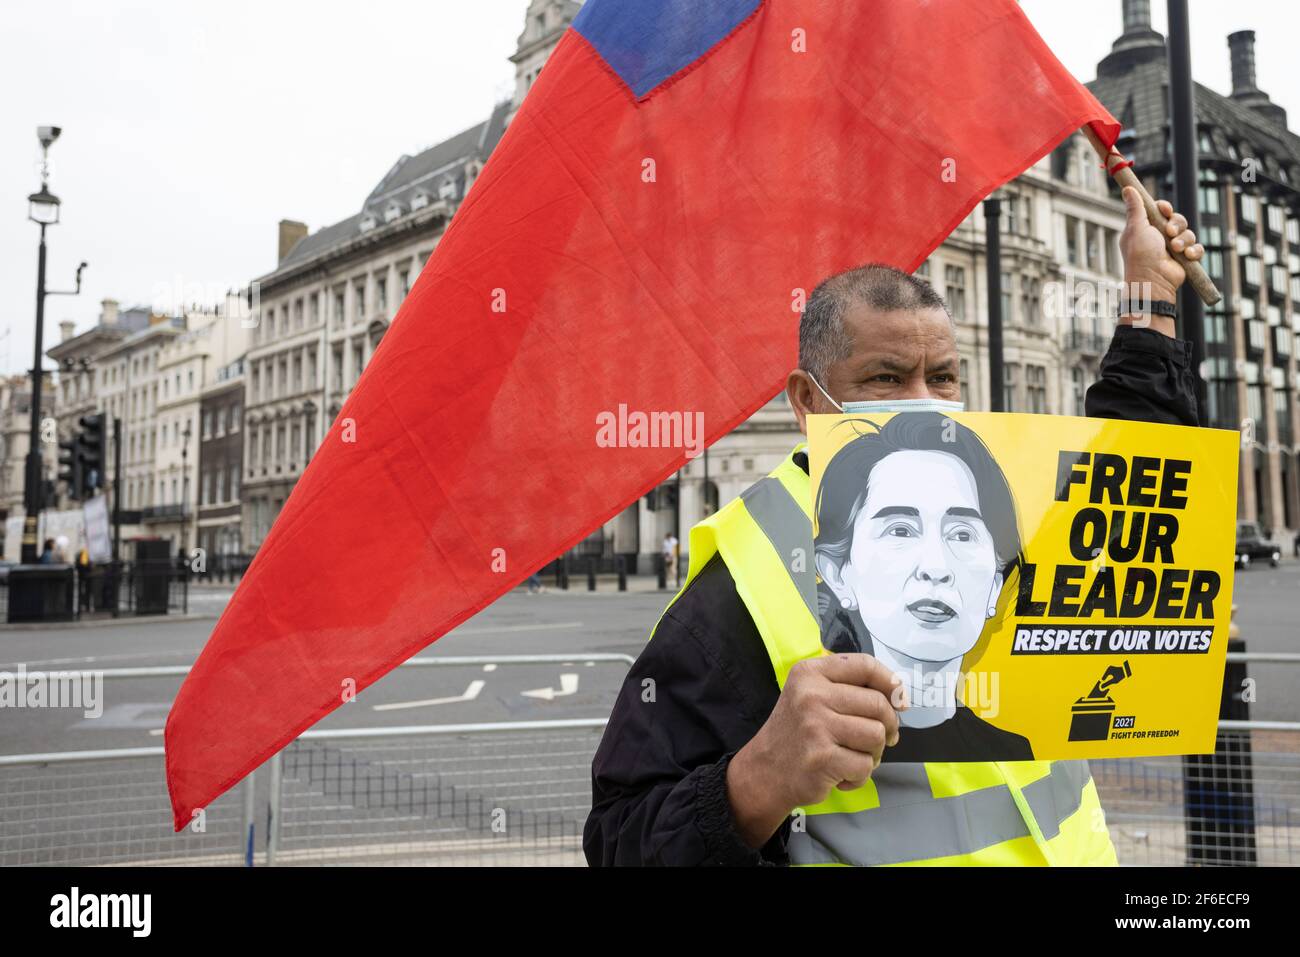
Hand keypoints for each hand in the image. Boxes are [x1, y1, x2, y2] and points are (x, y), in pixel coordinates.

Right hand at [726, 653, 905, 847]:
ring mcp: (816, 726)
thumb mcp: (811, 695)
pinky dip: (859, 776)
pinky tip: (841, 774)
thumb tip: (899, 696)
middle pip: (878, 704)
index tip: (899, 701)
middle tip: (881, 739)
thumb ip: (849, 688)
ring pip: (876, 735)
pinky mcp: (822, 758)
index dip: (890, 682)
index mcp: (809, 673)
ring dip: (874, 753)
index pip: (864, 665)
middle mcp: (811, 694)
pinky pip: (865, 765)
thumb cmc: (797, 733)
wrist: (765, 771)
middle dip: (888, 725)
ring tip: (854, 757)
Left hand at [1119, 186, 1203, 307]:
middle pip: (1177, 219)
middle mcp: (1159, 237)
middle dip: (1176, 224)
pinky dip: (1194, 251)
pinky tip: (1187, 256)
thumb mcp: (1136, 228)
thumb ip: (1135, 208)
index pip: (1160, 211)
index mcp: (1146, 229)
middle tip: (1169, 233)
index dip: (1165, 208)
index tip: (1164, 210)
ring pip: (1188, 233)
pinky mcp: (1184, 258)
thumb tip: (1127, 188)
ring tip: (1175, 249)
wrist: (1153, 281)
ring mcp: (1173, 248)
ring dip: (1184, 240)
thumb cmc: (1140, 255)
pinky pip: (1197, 247)